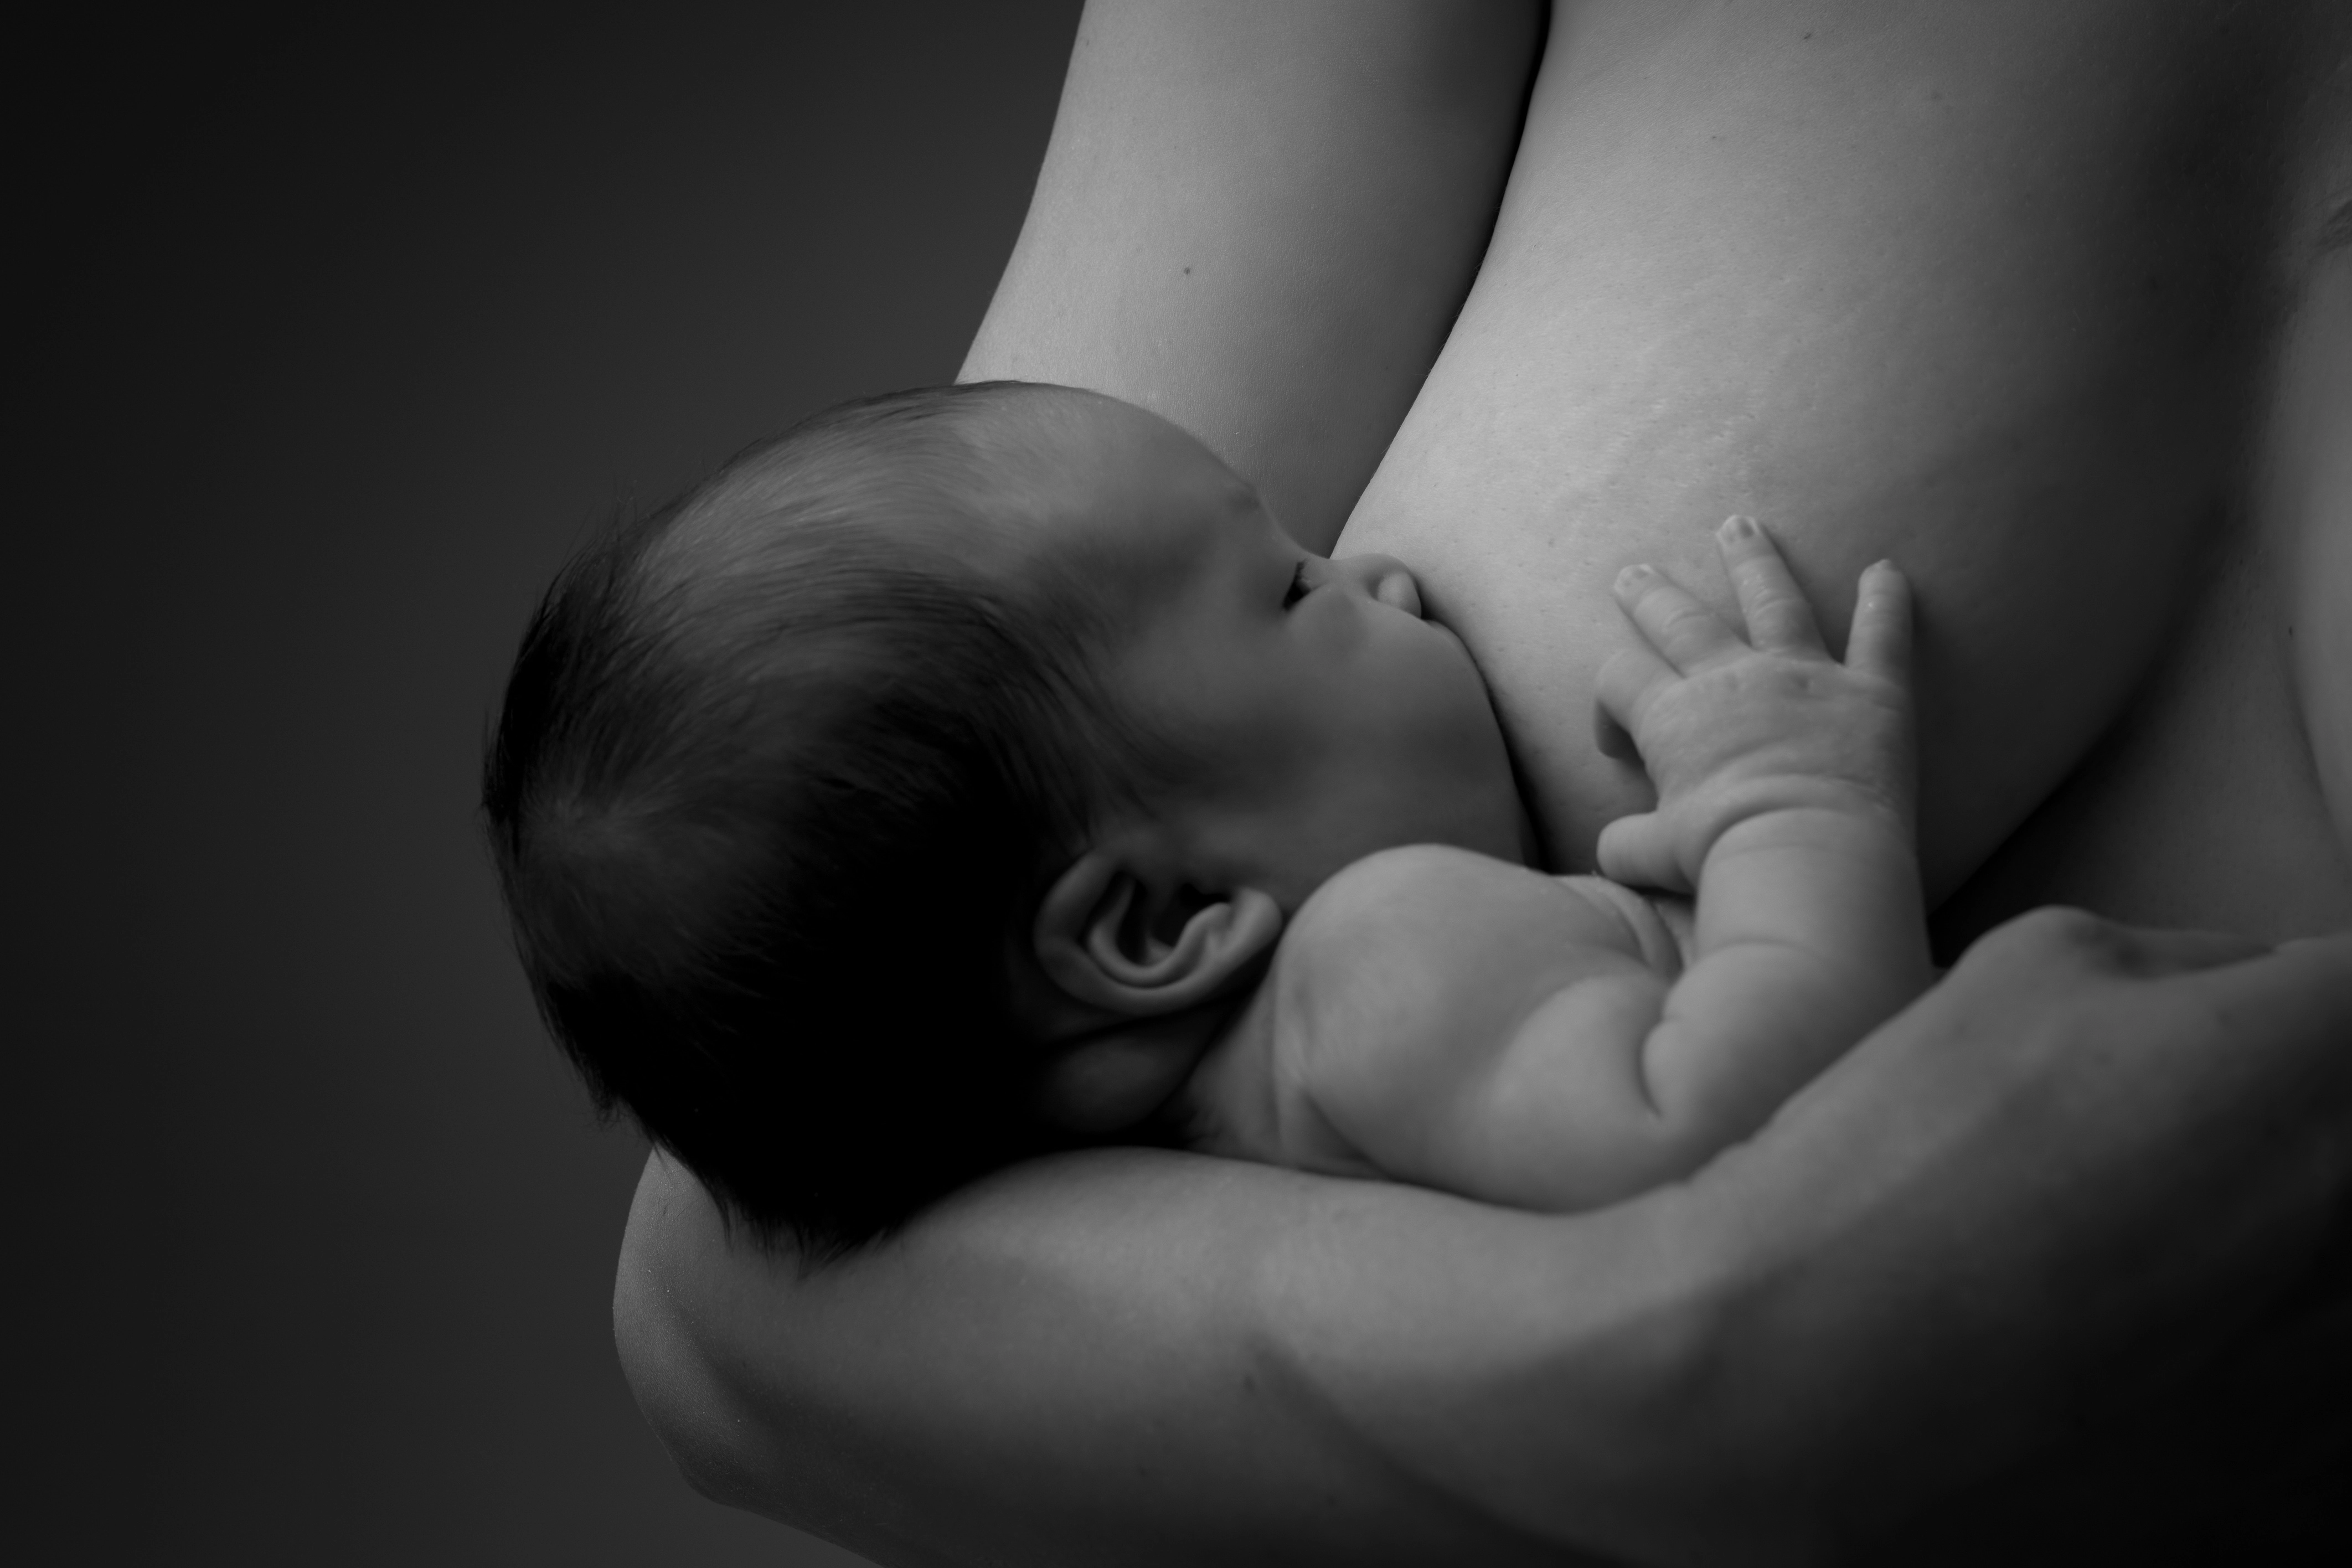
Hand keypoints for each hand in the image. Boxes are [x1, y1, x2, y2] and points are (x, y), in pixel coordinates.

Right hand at [1593, 515, 1913, 892]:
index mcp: (1673, 718)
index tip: (1617, 740)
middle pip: (1681, 621)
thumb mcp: (1654, 856)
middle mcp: (1731, 680)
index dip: (1608, 703)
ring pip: (1773, 601)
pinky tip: (1888, 569)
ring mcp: (1802, 676)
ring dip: (1753, 561)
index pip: (1620, 680)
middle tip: (1634, 573)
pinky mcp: (1870, 691)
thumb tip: (1614, 849)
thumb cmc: (1724, 856)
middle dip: (1653, 596)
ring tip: (1739, 526)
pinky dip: (1888, 600)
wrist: (1805, 853)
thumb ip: (1627, 844)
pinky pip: (1882, 633)